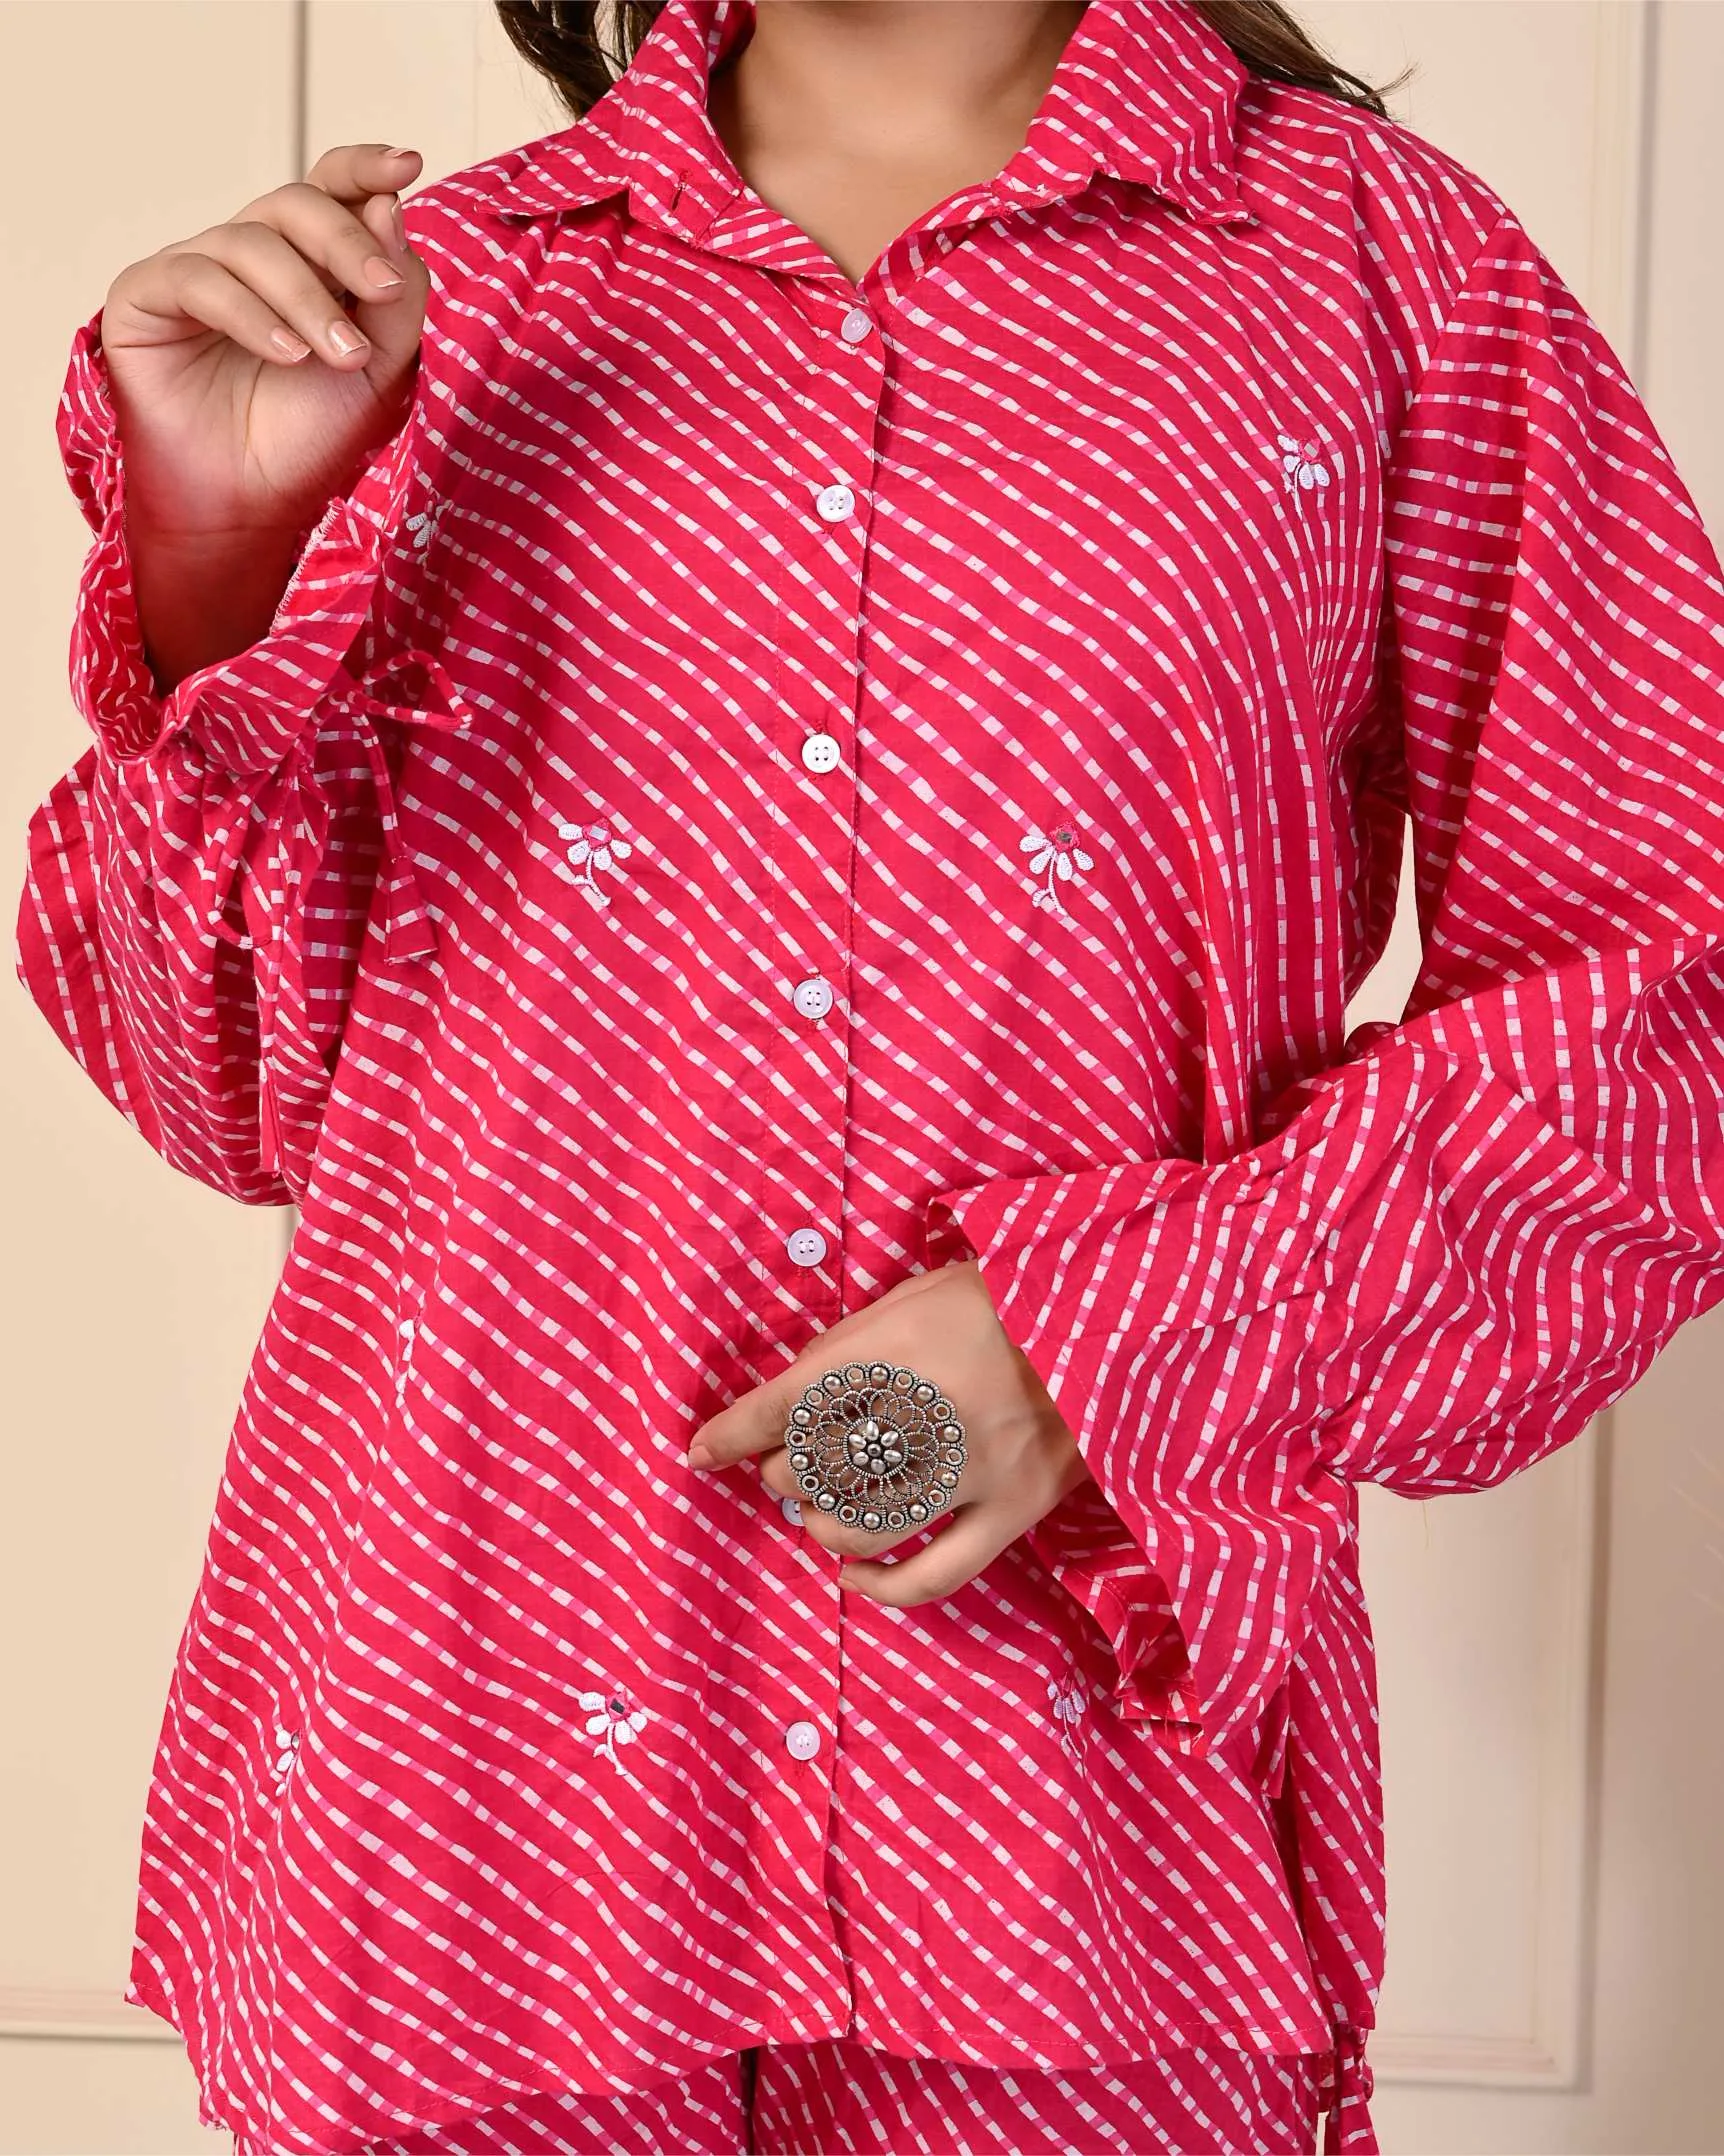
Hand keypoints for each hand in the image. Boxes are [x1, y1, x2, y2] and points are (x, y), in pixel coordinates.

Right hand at [100, 144, 431, 683]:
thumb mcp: (379, 367)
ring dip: (305, 298)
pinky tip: (287, 357)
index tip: (409, 165)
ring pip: (252, 242)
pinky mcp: (146, 296)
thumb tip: (392, 207)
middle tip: (383, 293)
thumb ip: (396, 295)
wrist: (252, 504)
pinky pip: (198, 280)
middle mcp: (251, 253)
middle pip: (297, 202)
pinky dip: (251, 316)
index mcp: (309, 259)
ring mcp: (196, 269)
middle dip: (345, 242)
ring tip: (339, 356)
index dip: (364, 168)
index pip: (333, 188)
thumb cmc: (312, 436)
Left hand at [687, 1261, 1093, 1604]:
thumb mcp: (916, 1295)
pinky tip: (853, 1576)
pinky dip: (883, 1587)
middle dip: (781, 1472)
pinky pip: (935, 1574)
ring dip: (819, 1524)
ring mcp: (973, 1470)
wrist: (1112, 1315)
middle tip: (785, 1464)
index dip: (731, 1433)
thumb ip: (851, 1345)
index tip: (701, 1451)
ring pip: (861, 1526)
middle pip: (814, 1468)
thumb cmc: (1005, 1297)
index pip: (785, 1403)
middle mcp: (928, 1416)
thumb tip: (788, 1396)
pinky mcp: (1014, 1509)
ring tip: (817, 1512)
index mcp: (897, 1349)